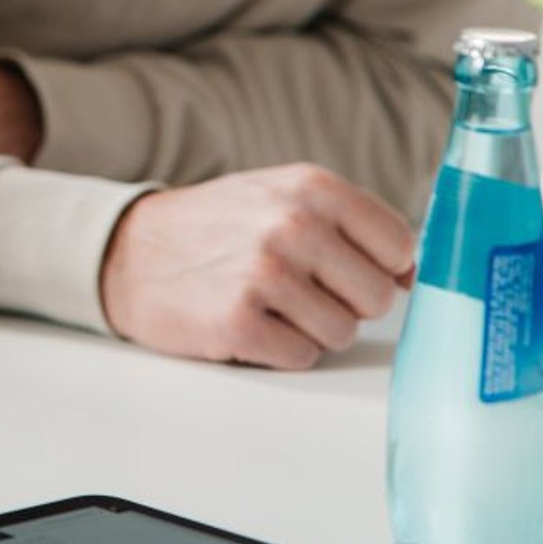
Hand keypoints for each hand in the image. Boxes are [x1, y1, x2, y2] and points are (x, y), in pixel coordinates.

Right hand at [98, 164, 414, 369]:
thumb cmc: (217, 227)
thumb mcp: (280, 196)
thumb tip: (413, 273)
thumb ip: (348, 224)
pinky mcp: (237, 321)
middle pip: (375, 297)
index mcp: (310, 187)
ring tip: (267, 303)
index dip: (379, 267)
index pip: (398, 245)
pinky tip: (248, 321)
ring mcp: (263, 273)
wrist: (129, 252)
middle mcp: (290, 224)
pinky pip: (301, 356)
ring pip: (341, 333)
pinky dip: (278, 349)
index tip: (347, 269)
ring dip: (309, 329)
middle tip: (298, 288)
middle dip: (344, 302)